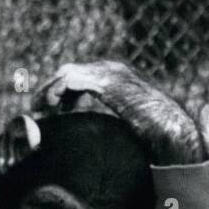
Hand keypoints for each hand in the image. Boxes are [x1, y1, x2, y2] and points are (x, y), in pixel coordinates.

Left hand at [34, 61, 205, 165]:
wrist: (170, 128)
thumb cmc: (156, 132)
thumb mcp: (129, 124)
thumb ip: (113, 122)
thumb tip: (101, 138)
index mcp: (116, 77)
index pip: (80, 77)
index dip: (62, 92)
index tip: (50, 111)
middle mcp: (111, 70)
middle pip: (69, 72)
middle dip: (51, 90)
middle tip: (38, 109)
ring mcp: (108, 73)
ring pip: (66, 74)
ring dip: (50, 91)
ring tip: (39, 109)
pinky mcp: (105, 81)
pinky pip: (71, 81)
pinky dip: (57, 92)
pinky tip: (50, 108)